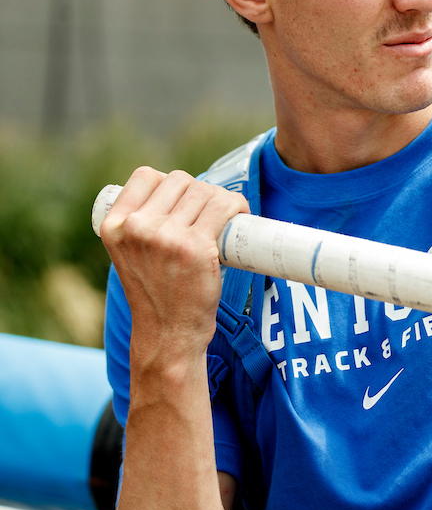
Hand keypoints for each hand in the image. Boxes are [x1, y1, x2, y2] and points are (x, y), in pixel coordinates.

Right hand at [99, 167, 248, 358]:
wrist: (168, 333)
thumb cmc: (157, 293)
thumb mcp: (131, 254)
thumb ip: (141, 225)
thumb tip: (178, 193)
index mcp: (114, 225)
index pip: (146, 176)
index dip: (171, 184)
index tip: (184, 201)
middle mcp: (136, 228)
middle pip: (180, 180)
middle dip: (200, 193)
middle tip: (210, 214)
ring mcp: (166, 237)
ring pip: (204, 190)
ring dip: (221, 199)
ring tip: (226, 217)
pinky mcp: (195, 248)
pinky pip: (224, 205)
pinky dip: (237, 205)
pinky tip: (239, 215)